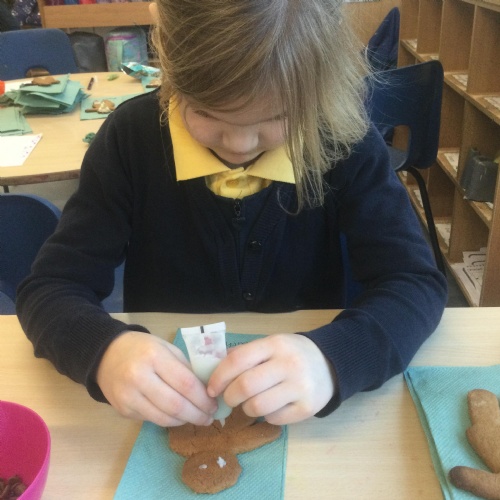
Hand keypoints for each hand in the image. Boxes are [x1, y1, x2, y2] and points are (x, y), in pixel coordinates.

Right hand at [96, 331, 217, 426]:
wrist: (106, 355)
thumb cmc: (143, 349)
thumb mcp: (167, 348)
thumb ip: (185, 368)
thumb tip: (206, 391)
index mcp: (154, 357)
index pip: (185, 383)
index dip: (203, 398)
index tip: (214, 405)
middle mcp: (139, 377)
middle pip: (176, 405)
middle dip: (197, 414)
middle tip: (209, 418)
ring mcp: (128, 396)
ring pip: (164, 418)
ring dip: (184, 421)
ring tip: (197, 418)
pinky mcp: (123, 410)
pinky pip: (151, 420)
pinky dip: (168, 420)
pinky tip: (178, 417)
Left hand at [207, 334, 335, 424]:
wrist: (329, 364)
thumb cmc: (291, 354)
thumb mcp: (270, 344)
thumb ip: (244, 354)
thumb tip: (212, 369)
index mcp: (275, 344)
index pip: (238, 360)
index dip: (219, 377)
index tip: (211, 388)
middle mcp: (288, 364)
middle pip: (245, 387)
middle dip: (229, 396)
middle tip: (229, 398)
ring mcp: (300, 387)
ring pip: (257, 407)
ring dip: (246, 408)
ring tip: (251, 402)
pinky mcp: (307, 408)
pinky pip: (274, 419)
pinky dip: (266, 416)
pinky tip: (272, 406)